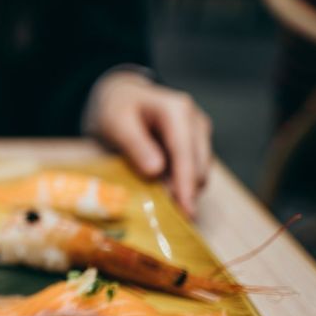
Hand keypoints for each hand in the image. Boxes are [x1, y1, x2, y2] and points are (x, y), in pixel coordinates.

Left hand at [88, 72, 212, 216]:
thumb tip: (156, 171)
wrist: (118, 97)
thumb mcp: (116, 123)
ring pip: (200, 172)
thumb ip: (135, 145)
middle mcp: (194, 120)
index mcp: (177, 111)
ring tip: (163, 208)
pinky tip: (164, 196)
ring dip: (184, 191)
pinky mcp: (194, 145)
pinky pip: (192, 171)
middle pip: (199, 166)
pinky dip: (181, 185)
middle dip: (187, 193)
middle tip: (168, 218)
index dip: (185, 185)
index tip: (185, 211)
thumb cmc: (115, 109)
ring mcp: (198, 133)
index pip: (185, 154)